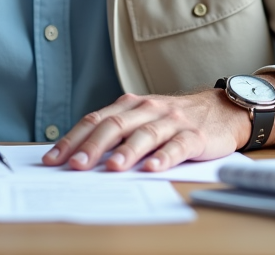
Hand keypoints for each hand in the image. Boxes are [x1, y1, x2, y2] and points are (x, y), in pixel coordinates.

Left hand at [41, 90, 249, 172]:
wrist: (221, 110)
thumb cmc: (173, 120)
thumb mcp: (142, 119)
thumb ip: (117, 133)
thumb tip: (80, 156)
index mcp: (130, 105)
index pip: (95, 120)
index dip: (73, 139)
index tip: (53, 159)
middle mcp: (149, 109)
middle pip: (115, 125)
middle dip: (93, 146)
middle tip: (76, 166)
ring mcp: (172, 121)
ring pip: (145, 134)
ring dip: (127, 151)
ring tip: (112, 167)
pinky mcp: (195, 135)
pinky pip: (178, 146)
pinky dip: (164, 156)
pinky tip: (152, 168)